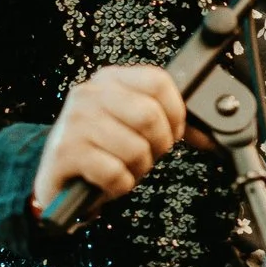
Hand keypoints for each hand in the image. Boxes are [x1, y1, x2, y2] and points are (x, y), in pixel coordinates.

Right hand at [33, 65, 186, 207]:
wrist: (57, 181)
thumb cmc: (100, 151)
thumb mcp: (132, 128)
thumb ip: (168, 122)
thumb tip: (208, 135)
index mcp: (110, 80)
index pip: (158, 81)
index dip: (176, 112)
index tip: (173, 132)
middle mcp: (89, 94)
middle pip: (150, 115)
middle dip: (158, 146)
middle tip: (145, 156)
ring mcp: (75, 122)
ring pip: (135, 148)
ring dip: (137, 170)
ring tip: (121, 169)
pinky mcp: (65, 152)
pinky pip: (115, 173)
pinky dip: (119, 186)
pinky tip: (106, 182)